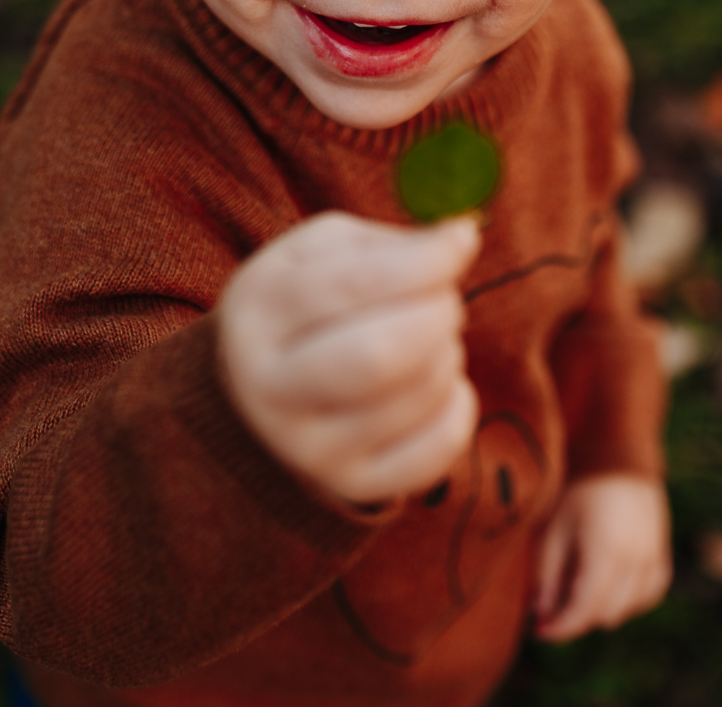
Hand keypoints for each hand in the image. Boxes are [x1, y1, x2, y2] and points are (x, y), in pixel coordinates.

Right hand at [217, 211, 480, 505]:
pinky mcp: (352, 483)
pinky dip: (459, 405)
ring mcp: (308, 447)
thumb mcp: (326, 252)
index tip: (463, 241)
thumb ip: (392, 242)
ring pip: (416, 397)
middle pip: (379, 357)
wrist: (265, 388)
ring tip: (431, 339)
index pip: (350, 286)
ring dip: (447, 354)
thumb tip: (462, 238)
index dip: (423, 262)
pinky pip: (438, 448)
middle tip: (446, 300)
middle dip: (437, 316)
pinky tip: (439, 385)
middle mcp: (270, 387)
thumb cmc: (311, 301)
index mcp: (258, 311)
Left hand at [533, 474, 671, 641]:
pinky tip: (609, 586)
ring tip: (578, 588)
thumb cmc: (579, 489)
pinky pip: (649, 595)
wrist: (617, 456)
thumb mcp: (554, 527)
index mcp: (607, 553)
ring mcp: (654, 558)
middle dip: (578, 617)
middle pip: (606, 615)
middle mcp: (636, 560)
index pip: (585, 610)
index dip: (561, 628)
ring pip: (629, 610)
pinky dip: (629, 600)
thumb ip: (547, 574)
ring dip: (603, 609)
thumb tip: (541, 614)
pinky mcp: (662, 554)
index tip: (540, 632)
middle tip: (553, 606)